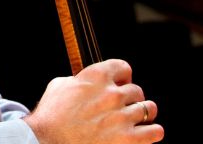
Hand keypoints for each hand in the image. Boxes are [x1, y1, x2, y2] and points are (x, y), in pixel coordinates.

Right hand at [23, 59, 163, 143]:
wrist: (47, 142)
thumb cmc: (50, 116)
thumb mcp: (59, 86)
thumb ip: (78, 79)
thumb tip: (86, 81)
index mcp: (96, 77)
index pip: (124, 67)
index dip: (122, 76)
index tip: (120, 84)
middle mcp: (112, 94)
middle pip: (137, 90)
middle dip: (130, 99)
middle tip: (122, 108)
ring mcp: (122, 117)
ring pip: (149, 108)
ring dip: (143, 114)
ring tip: (134, 120)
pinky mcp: (128, 139)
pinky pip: (155, 131)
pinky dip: (152, 132)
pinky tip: (145, 133)